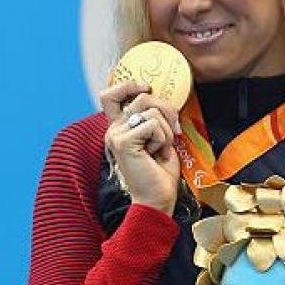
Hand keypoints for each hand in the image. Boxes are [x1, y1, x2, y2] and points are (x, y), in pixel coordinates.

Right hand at [100, 80, 182, 214]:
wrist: (156, 199)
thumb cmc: (159, 173)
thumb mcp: (159, 138)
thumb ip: (155, 118)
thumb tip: (164, 100)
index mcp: (120, 128)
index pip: (111, 95)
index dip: (129, 85)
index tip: (147, 89)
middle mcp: (113, 129)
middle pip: (142, 97)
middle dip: (167, 110)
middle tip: (173, 132)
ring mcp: (116, 135)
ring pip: (151, 109)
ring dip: (165, 129)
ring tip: (160, 149)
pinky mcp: (123, 142)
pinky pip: (153, 124)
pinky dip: (163, 139)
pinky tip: (156, 154)